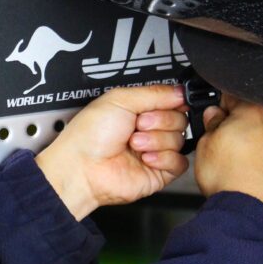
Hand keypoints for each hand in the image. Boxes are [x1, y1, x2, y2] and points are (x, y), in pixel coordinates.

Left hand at [34, 85, 189, 220]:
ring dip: (156, 140)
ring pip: (180, 140)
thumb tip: (180, 91)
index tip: (161, 104)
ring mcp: (154, 151)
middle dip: (159, 121)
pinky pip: (180, 162)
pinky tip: (145, 158)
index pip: (172, 101)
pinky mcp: (159, 172)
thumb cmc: (89, 136)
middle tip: (138, 125)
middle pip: (179, 119)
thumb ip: (154, 92)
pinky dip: (164, 158)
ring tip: (134, 143)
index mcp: (139, 110)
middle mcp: (148, 129)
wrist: (82, 167)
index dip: (171, 102)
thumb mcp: (120, 100)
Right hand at [194, 95, 262, 222]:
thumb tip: (215, 115)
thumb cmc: (227, 182)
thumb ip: (213, 126)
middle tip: (239, 130)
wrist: (246, 212)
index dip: (224, 105)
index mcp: (252, 112)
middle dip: (252, 112)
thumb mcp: (206, 148)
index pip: (236, 95)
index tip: (219, 116)